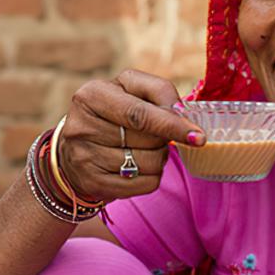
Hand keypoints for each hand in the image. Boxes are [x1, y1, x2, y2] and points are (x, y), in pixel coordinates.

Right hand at [57, 69, 205, 200]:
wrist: (75, 150)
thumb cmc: (112, 113)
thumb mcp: (129, 90)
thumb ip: (158, 91)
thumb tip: (183, 115)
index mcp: (91, 95)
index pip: (139, 114)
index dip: (171, 125)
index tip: (198, 136)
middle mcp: (82, 126)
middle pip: (147, 140)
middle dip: (163, 139)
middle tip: (155, 136)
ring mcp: (84, 157)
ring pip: (148, 164)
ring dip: (158, 158)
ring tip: (143, 150)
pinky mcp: (92, 183)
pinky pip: (144, 184)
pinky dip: (151, 176)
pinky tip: (137, 167)